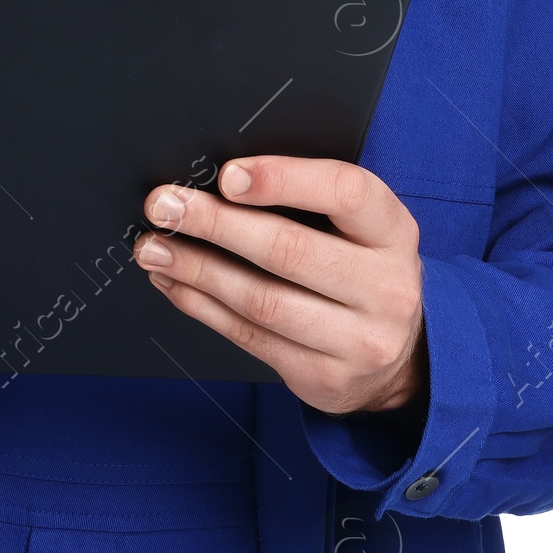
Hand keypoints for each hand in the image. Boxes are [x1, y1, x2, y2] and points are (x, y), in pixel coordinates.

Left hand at [134, 156, 425, 416]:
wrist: (399, 355)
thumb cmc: (358, 268)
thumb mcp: (358, 227)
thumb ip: (308, 199)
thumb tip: (220, 180)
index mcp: (392, 230)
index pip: (344, 191)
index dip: (281, 178)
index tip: (226, 175)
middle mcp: (386, 287)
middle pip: (289, 250)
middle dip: (215, 224)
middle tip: (164, 206)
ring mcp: (360, 340)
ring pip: (262, 300)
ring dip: (196, 270)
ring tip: (153, 248)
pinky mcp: (326, 378)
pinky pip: (250, 337)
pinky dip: (202, 307)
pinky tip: (174, 284)